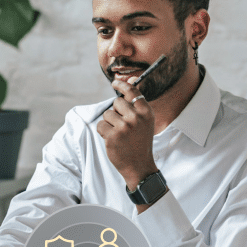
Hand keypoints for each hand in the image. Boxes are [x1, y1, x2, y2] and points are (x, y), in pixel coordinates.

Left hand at [97, 77, 158, 191]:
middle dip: (116, 112)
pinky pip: (100, 125)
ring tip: (120, 134)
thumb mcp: (144, 121)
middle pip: (116, 103)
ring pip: (107, 114)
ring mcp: (124, 127)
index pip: (132, 91)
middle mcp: (136, 118)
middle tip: (123, 126)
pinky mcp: (112, 136)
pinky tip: (114, 140)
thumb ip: (136, 104)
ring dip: (109, 123)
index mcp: (146, 113)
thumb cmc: (140, 141)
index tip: (114, 83)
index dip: (121, 85)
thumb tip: (129, 81)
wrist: (139, 166)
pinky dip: (104, 132)